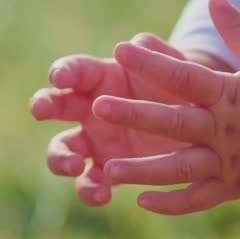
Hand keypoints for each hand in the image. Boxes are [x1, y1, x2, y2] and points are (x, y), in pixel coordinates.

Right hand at [30, 34, 189, 205]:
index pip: (76, 70)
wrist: (199, 126)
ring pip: (62, 150)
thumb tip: (138, 43)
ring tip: (75, 166)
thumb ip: (159, 54)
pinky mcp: (108, 171)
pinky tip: (102, 195)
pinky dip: (90, 191)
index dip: (64, 71)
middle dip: (43, 105)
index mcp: (103, 78)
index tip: (59, 77)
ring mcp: (95, 143)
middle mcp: (90, 109)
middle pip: (55, 105)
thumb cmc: (182, 88)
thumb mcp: (177, 68)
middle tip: (40, 111)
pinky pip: (90, 183)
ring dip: (61, 158)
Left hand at [92, 0, 239, 214]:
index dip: (152, 63)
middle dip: (135, 115)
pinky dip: (172, 204)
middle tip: (98, 109)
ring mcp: (229, 162)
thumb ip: (239, 30)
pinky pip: (199, 199)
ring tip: (109, 170)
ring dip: (144, 170)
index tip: (121, 50)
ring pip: (181, 168)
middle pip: (174, 123)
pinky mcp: (235, 187)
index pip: (185, 76)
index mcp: (230, 95)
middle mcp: (225, 130)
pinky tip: (141, 201)